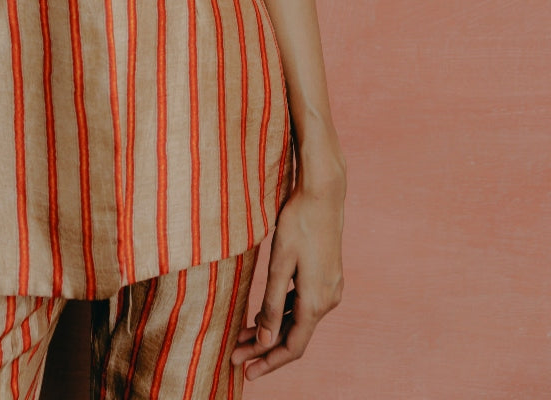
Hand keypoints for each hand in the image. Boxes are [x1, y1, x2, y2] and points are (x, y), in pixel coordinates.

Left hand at [231, 170, 344, 379]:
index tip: (247, 373)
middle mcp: (328, 300)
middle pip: (294, 336)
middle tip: (235, 357)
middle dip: (264, 349)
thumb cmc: (298, 222)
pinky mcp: (327, 277)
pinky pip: (303, 305)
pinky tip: (264, 316)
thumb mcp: (279, 262)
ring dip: (272, 331)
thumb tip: (266, 342)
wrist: (323, 193)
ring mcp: (330, 289)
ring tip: (242, 338)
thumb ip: (272, 304)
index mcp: (317, 301)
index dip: (269, 363)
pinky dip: (283, 314)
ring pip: (298, 321)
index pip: (293, 347)